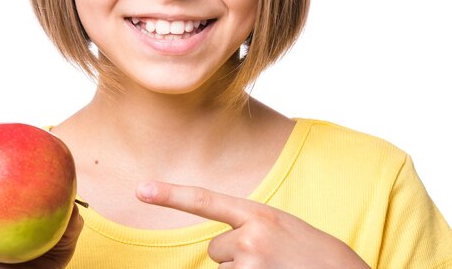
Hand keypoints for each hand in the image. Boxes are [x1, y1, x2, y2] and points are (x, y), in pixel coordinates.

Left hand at [137, 181, 369, 268]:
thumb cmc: (312, 254)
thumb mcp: (280, 228)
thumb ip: (249, 228)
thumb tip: (220, 250)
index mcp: (259, 214)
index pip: (206, 201)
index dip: (170, 195)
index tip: (140, 189)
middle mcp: (251, 238)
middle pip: (216, 250)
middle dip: (236, 257)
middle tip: (271, 260)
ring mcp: (252, 265)